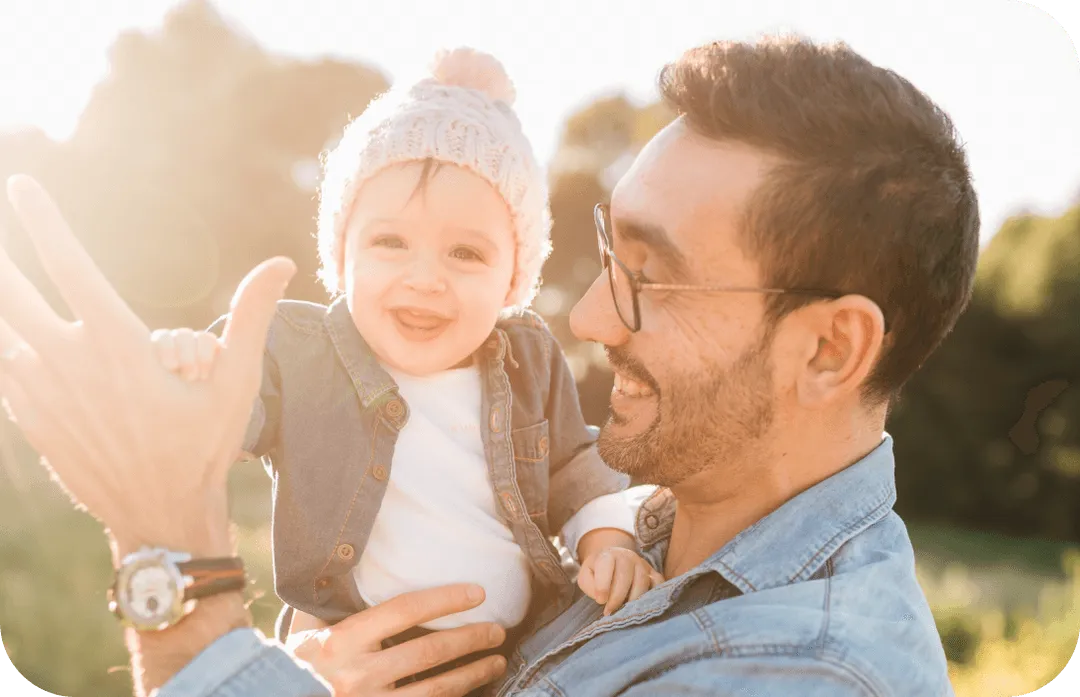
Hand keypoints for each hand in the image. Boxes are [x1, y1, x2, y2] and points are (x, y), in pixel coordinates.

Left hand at [0, 174, 293, 557]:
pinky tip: (2, 335)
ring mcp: (40, 394)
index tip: (21, 185)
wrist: (158, 516)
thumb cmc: (203, 445)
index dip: (42, 220)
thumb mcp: (236, 381)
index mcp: (117, 345)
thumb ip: (251, 316)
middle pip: (9, 293)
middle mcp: (68, 364)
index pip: (68, 265)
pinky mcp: (29, 419)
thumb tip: (280, 263)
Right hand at [288, 584, 507, 696]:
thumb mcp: (303, 631)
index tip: (477, 592)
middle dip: (472, 638)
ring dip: (473, 674)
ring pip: (436, 689)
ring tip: (496, 661)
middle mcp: (356, 676)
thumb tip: (348, 556)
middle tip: (498, 629)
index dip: (445, 599)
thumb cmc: (292, 666)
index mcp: (340, 642)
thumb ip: (327, 600)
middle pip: (430, 650)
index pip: (404, 610)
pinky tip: (472, 692)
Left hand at [578, 547, 663, 615]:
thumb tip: (601, 598)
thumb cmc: (597, 572)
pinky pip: (659, 583)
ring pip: (642, 581)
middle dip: (617, 597)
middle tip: (609, 612)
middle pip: (625, 575)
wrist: (613, 560)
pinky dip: (653, 595)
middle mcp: (627, 556)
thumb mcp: (585, 575)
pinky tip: (643, 606)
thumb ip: (588, 584)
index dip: (603, 584)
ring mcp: (642, 564)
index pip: (607, 565)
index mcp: (608, 555)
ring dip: (633, 599)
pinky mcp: (654, 573)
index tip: (600, 600)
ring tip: (623, 612)